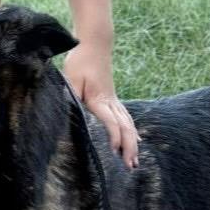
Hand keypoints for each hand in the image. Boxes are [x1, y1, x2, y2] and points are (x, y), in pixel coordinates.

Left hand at [63, 39, 138, 168]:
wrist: (94, 44)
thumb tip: (73, 112)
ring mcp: (114, 101)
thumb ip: (72, 95)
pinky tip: (137, 142)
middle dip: (128, 148)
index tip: (115, 151)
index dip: (114, 136)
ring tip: (135, 162)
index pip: (110, 121)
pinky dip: (133, 132)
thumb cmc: (80, 61)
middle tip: (130, 166)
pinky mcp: (114, 99)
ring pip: (128, 125)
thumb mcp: (71, 78)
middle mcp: (110, 102)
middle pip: (124, 128)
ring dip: (133, 144)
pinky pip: (127, 119)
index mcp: (99, 99)